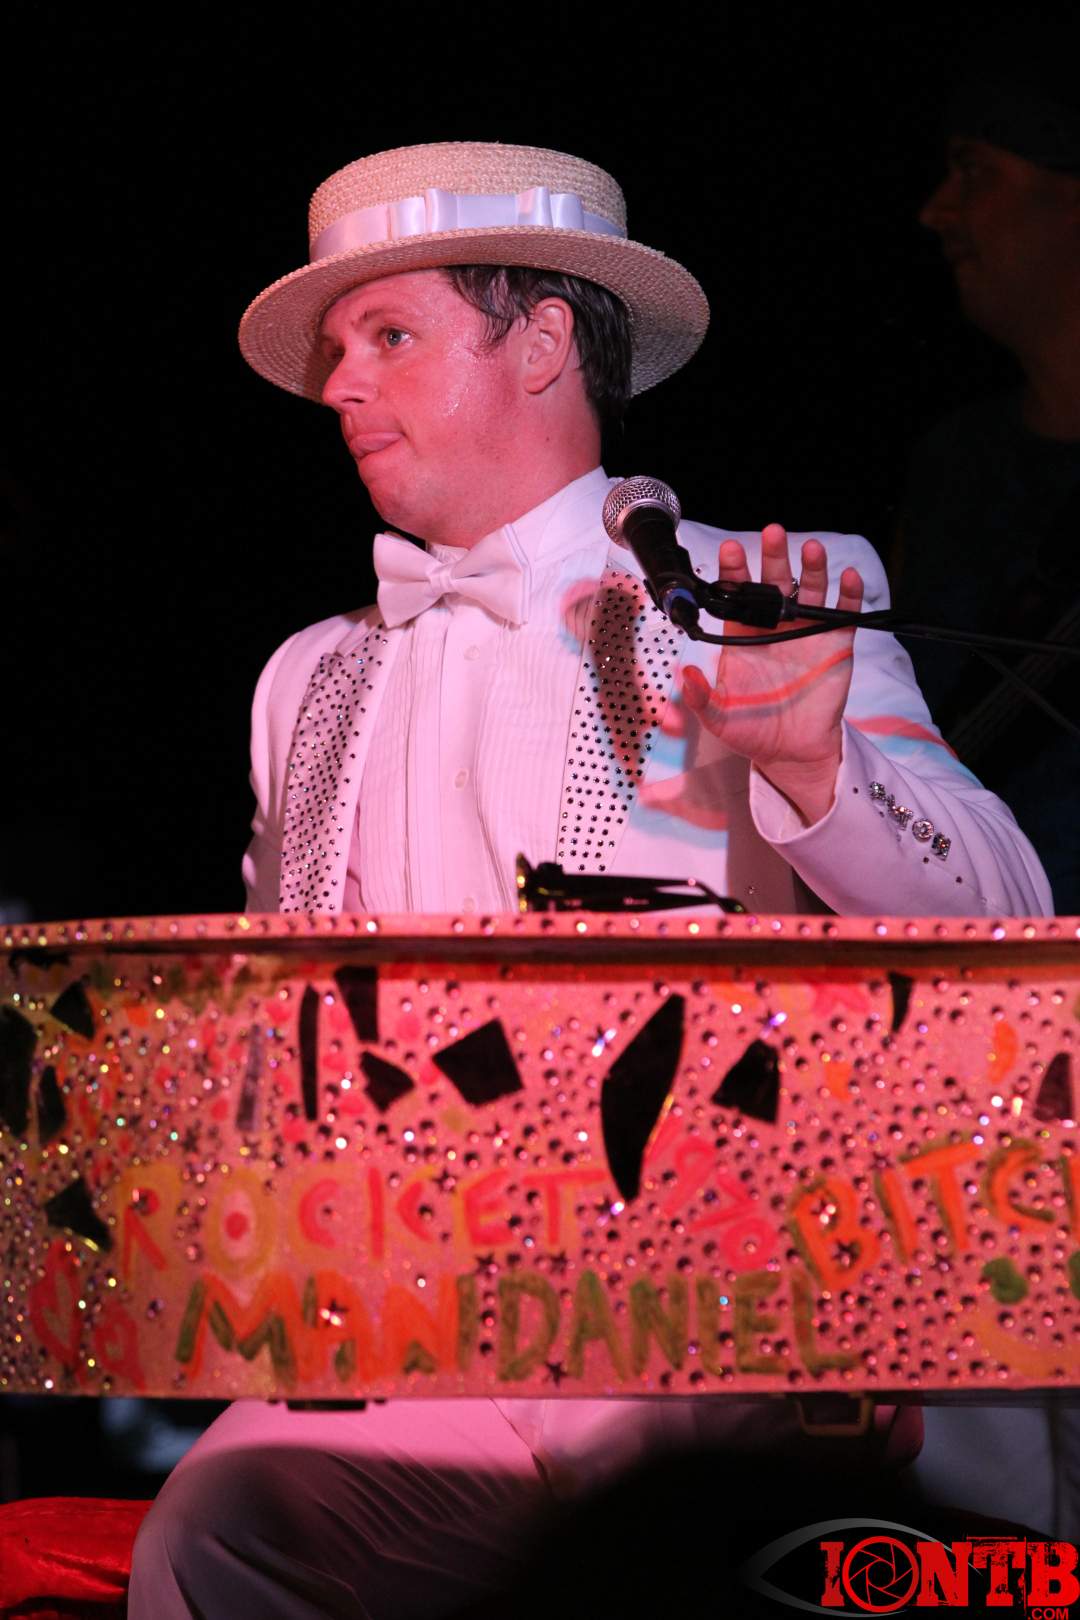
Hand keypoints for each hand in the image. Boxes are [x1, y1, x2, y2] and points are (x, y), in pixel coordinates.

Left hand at [681, 524, 862, 825]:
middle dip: (774, 556)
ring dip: (812, 568)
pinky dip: (848, 595)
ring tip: (811, 549)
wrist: (791, 752)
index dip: (734, 573)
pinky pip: (844, 614)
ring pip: (810, 591)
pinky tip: (847, 577)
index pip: (737, 596)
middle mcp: (774, 626)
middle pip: (774, 583)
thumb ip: (700, 698)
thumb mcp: (719, 719)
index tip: (730, 551)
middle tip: (773, 533)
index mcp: (743, 636)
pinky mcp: (835, 644)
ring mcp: (806, 632)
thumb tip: (685, 675)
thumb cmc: (752, 732)